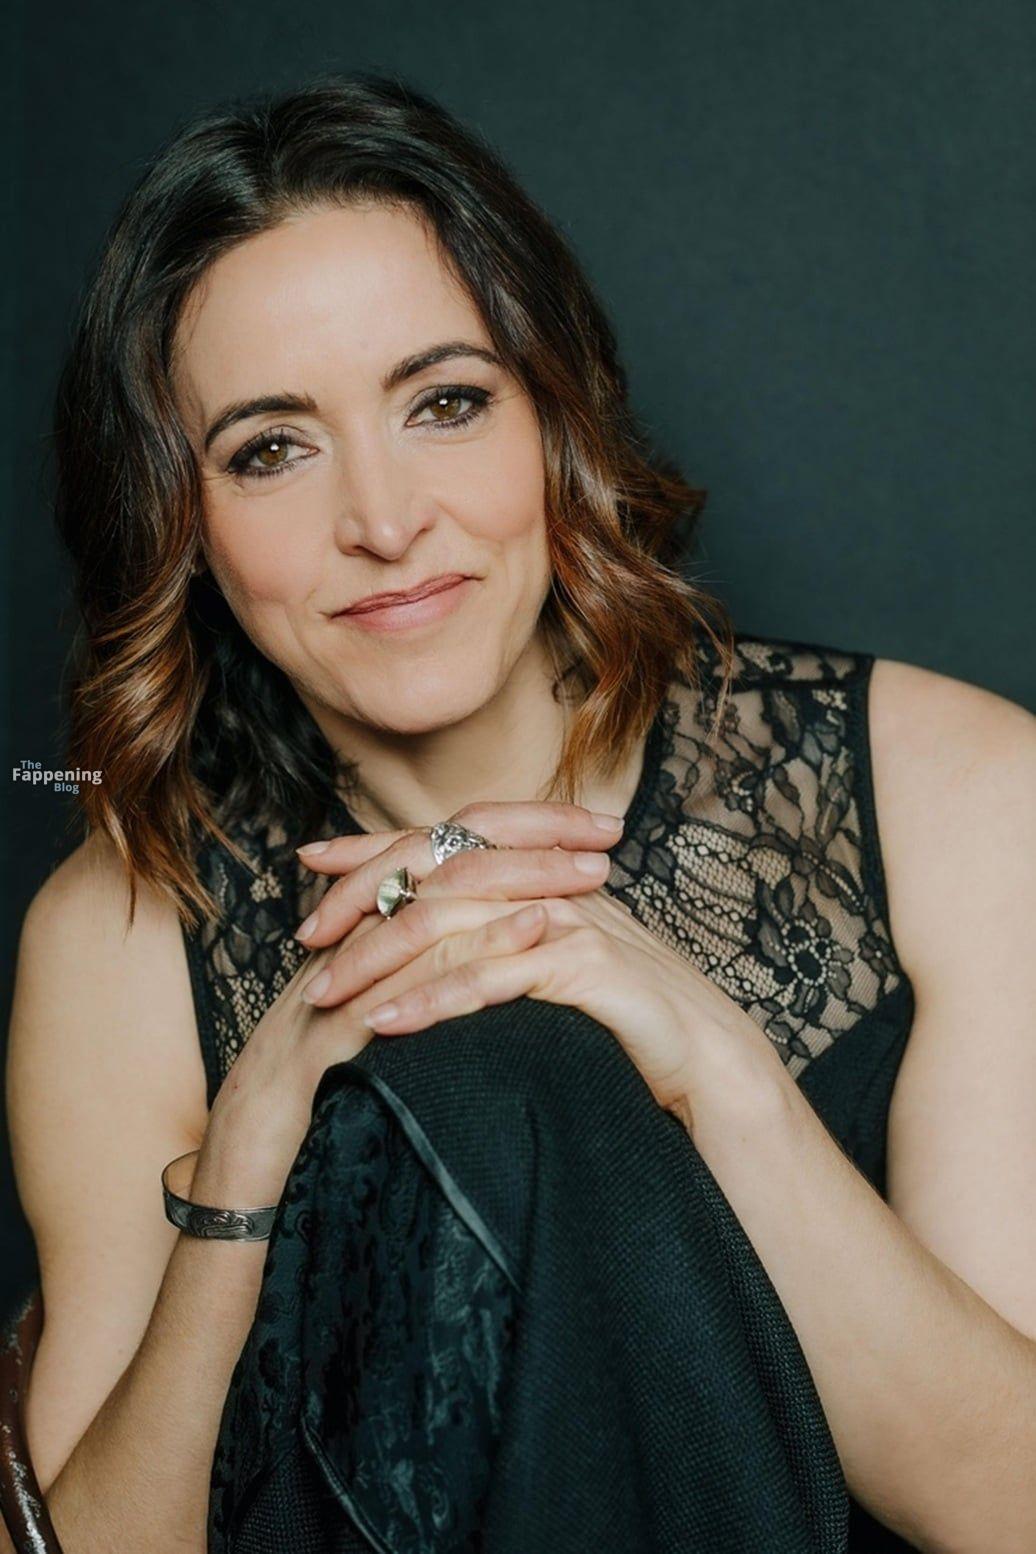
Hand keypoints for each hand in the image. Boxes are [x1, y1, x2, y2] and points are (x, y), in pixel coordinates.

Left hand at [294, 801, 781, 1117]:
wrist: (704, 1053)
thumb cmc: (622, 1013)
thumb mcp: (551, 958)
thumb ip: (500, 932)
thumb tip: (429, 933)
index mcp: (534, 868)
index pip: (438, 843)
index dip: (371, 845)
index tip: (307, 858)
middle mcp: (546, 878)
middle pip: (430, 875)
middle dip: (358, 904)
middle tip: (302, 944)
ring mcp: (565, 916)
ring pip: (449, 925)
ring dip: (378, 962)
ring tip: (324, 997)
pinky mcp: (582, 963)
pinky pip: (488, 978)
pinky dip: (430, 1002)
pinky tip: (387, 1025)